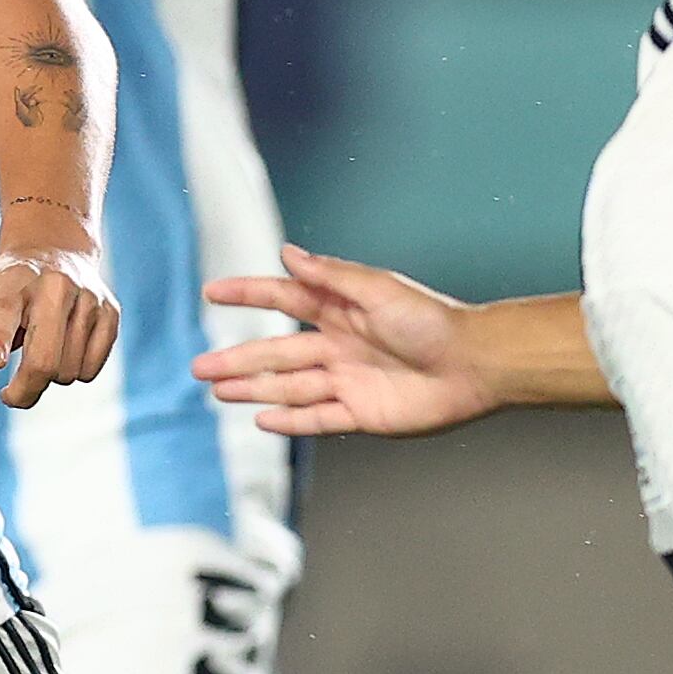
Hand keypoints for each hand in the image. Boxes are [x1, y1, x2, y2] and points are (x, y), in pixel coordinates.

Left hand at [0, 243, 115, 415]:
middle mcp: (53, 285)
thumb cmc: (10, 291)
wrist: (51, 250)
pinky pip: (91, 369)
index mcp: (13, 283)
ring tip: (40, 349)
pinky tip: (64, 348)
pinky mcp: (110, 311)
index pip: (4, 313)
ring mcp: (87, 297)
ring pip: (68, 371)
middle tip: (12, 393)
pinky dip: (75, 371)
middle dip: (25, 390)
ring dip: (50, 377)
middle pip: (43, 360)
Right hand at [195, 244, 496, 437]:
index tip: (212, 293)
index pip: (283, 298)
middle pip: (277, 353)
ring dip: (252, 389)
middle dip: (238, 358)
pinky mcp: (361, 413)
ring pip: (289, 387)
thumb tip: (287, 253)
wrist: (473, 364)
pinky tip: (261, 418)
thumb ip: (330, 276)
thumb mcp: (376, 288)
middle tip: (199, 367)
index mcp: (341, 309)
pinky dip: (289, 420)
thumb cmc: (431, 320)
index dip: (248, 295)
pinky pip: (317, 418)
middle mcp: (338, 345)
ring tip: (218, 391)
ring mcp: (347, 380)